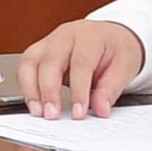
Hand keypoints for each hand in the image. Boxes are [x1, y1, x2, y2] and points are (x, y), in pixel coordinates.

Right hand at [17, 20, 143, 120]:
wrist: (110, 36)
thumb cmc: (116, 49)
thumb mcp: (125, 66)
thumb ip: (111, 88)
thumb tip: (100, 108)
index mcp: (91, 35)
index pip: (81, 63)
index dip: (79, 90)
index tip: (78, 113)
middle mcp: (67, 35)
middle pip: (51, 60)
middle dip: (49, 90)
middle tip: (52, 115)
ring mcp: (50, 41)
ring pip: (31, 60)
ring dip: (31, 89)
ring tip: (38, 112)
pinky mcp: (40, 50)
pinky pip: (26, 66)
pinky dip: (26, 86)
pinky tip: (34, 103)